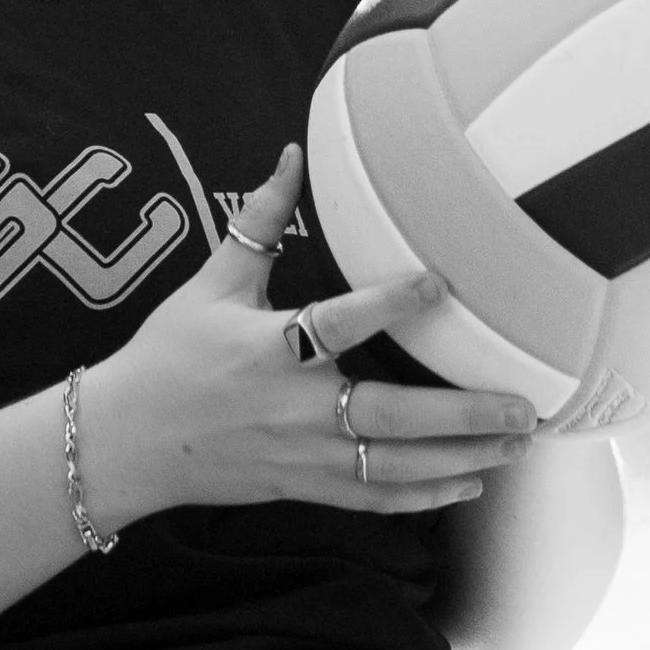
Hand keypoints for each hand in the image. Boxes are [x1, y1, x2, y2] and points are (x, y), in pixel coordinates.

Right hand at [81, 143, 536, 527]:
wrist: (126, 441)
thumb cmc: (169, 355)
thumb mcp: (211, 282)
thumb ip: (260, 221)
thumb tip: (291, 153)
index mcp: (268, 348)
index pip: (336, 322)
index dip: (389, 303)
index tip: (442, 283)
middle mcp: (291, 406)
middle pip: (388, 415)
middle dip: (462, 415)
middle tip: (523, 407)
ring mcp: (300, 454)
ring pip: (392, 465)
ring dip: (460, 458)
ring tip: (516, 446)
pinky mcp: (301, 484)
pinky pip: (371, 496)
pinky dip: (421, 494)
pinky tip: (467, 482)